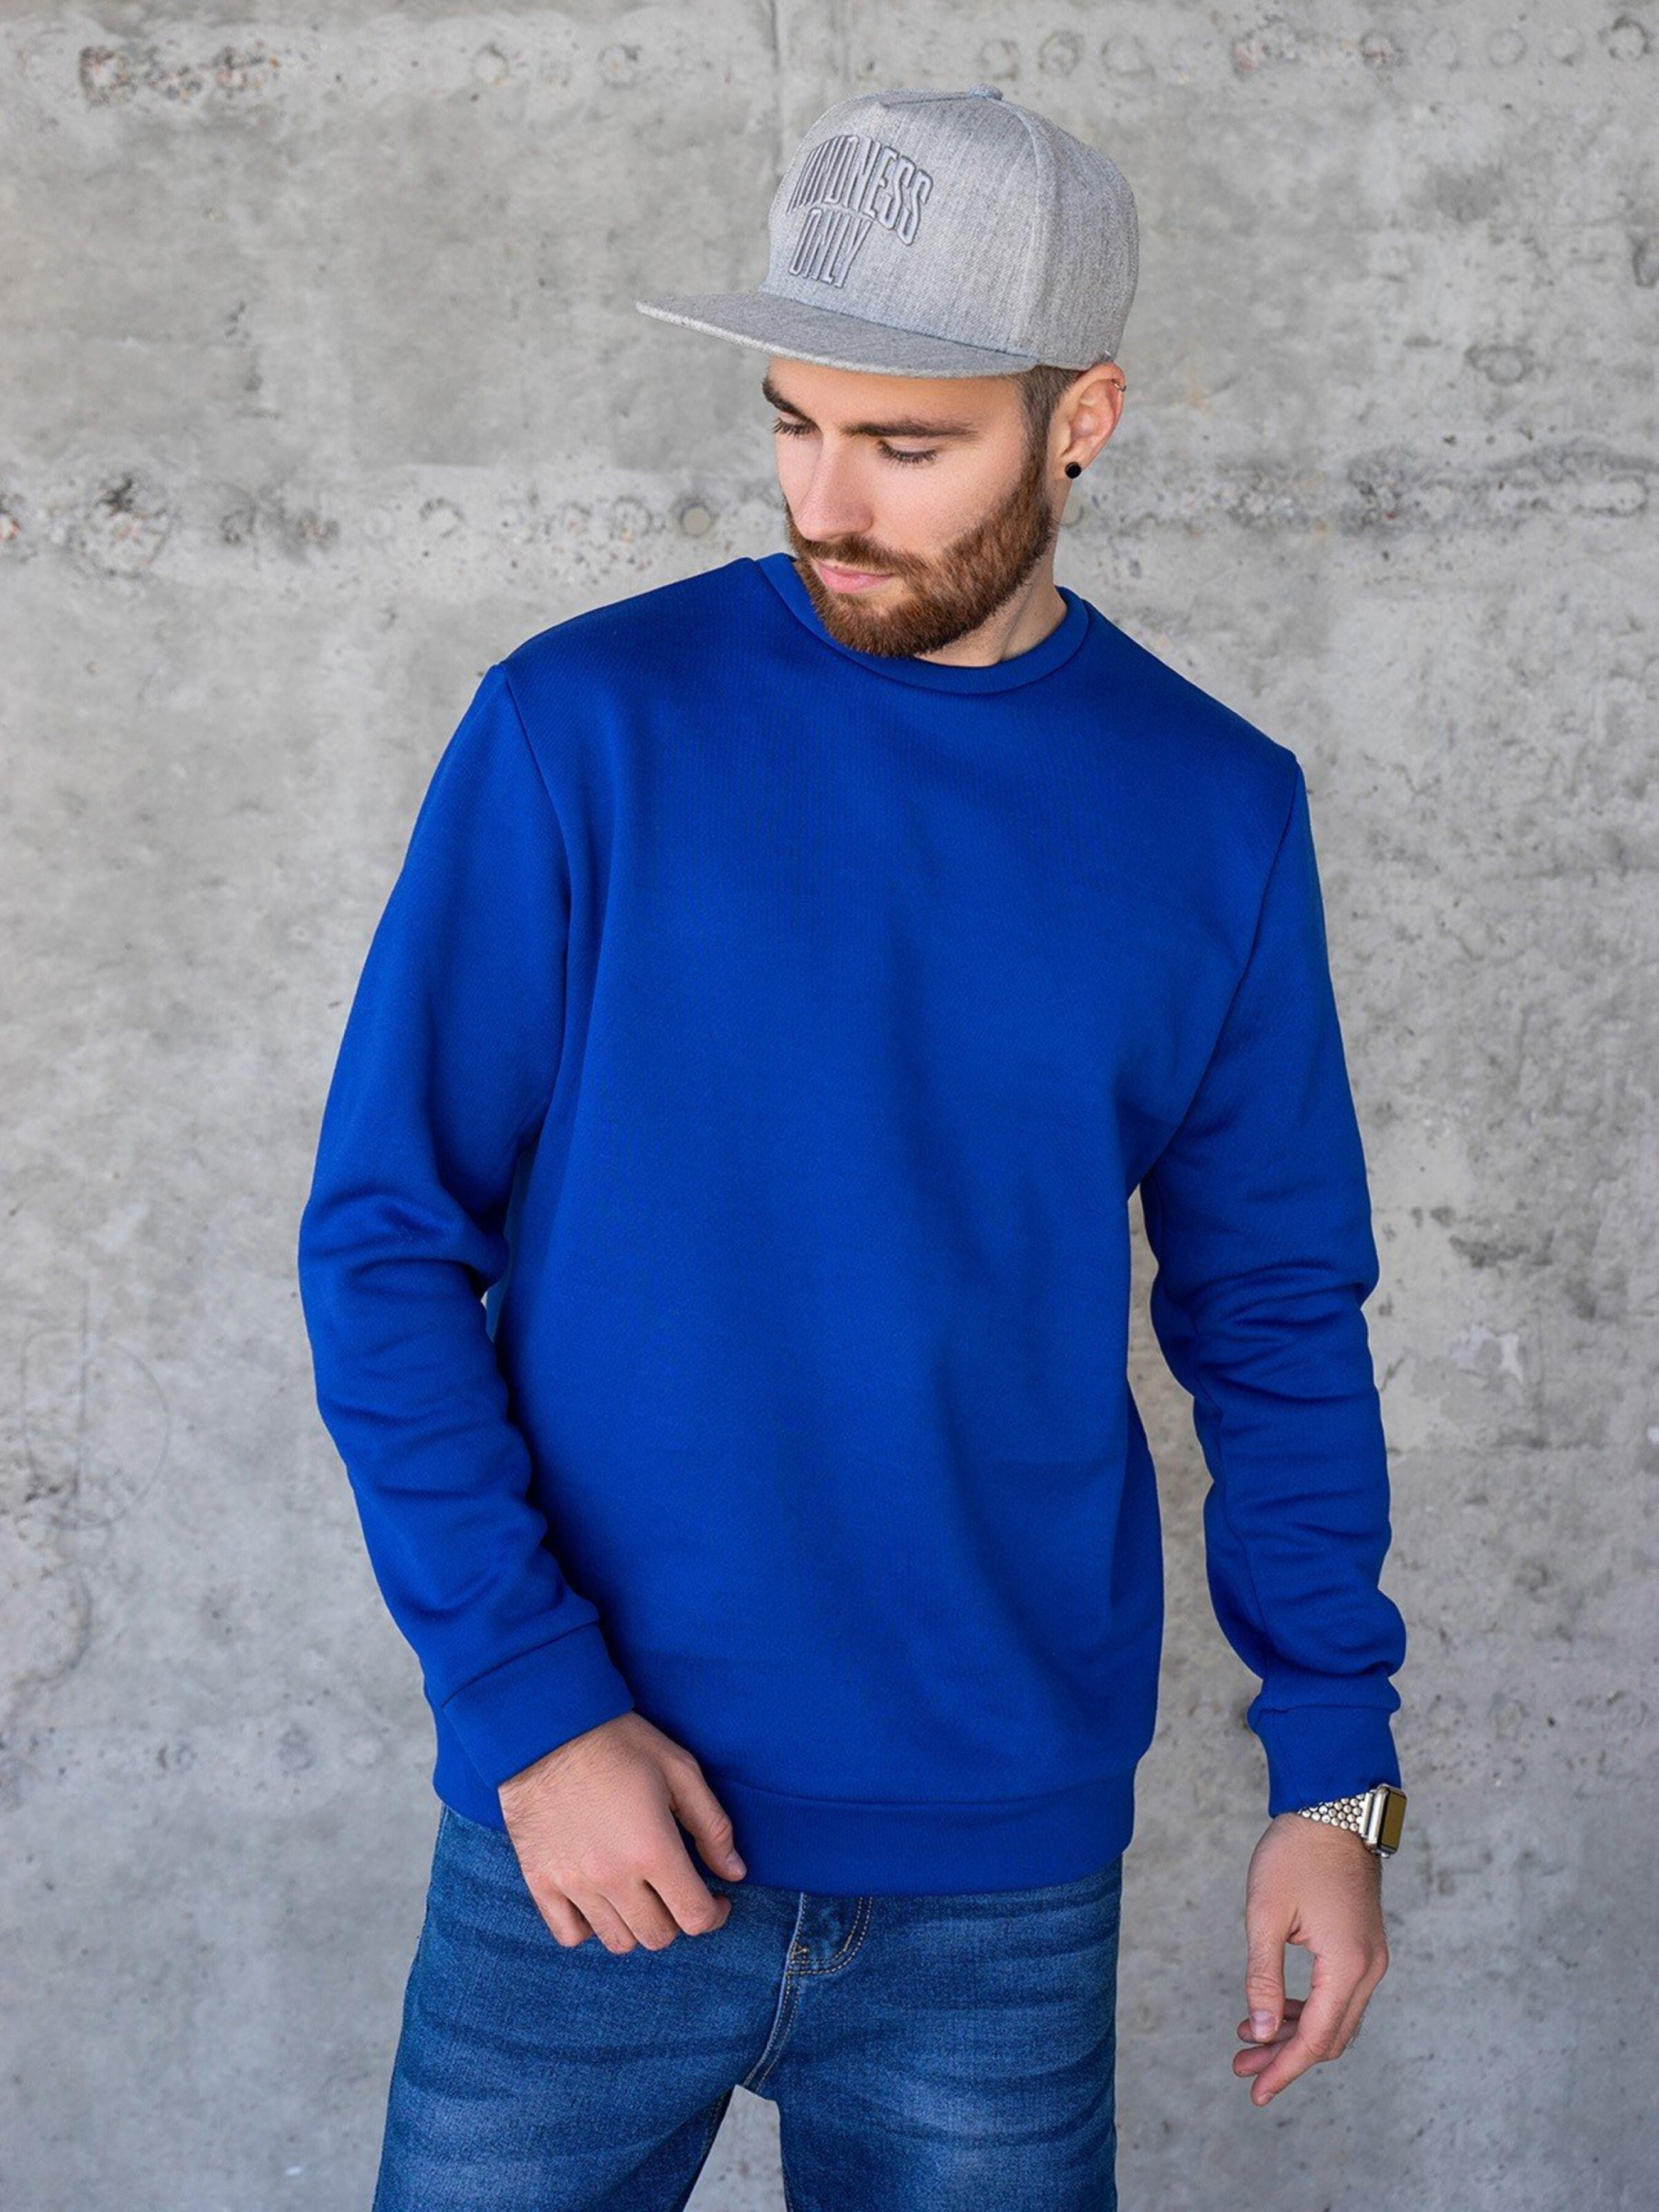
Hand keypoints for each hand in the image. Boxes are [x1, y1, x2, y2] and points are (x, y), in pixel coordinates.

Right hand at [497, 1710, 746, 1953]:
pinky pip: (570, 1935)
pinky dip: (591, 1928)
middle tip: (678, 1891)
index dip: (714, 1915)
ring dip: (638, 1925)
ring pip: (618, 1941)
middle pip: (658, 1936)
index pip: (694, 1917)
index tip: (716, 1900)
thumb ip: (712, 1826)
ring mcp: (573, 1884)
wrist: (546, 1728)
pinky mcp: (540, 1882)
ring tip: (642, 1894)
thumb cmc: (617, 1742)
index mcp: (652, 1848)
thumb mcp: (679, 1770)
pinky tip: (601, 1900)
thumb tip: (735, 1872)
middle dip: (678, 1919)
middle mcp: (612, 1876)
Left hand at [1233, 1811, 1389, 2106]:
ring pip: (1336, 2018)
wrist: (1334, 1806)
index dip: (1285, 2070)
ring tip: (1248, 2042)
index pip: (1317, 2039)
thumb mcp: (1265, 1913)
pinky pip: (1340, 1995)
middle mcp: (1368, 1969)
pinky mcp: (1364, 1944)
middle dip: (1286, 2057)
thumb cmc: (1296, 1852)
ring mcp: (1371, 1957)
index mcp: (1347, 1966)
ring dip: (1296, 2034)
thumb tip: (1261, 2033)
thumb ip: (1263, 1977)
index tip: (1256, 2093)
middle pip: (1330, 2037)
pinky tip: (1274, 2010)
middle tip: (1242, 2068)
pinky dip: (1309, 2009)